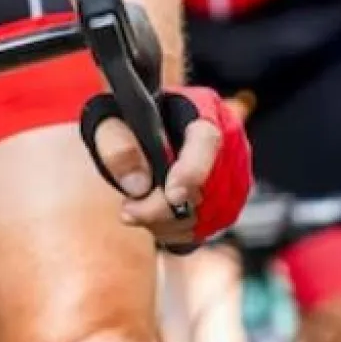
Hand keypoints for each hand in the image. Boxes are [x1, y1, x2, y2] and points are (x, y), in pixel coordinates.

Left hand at [83, 86, 253, 248]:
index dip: (192, 172)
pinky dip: (174, 231)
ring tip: (136, 209)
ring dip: (164, 223)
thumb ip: (117, 144)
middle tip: (128, 210)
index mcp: (202, 110)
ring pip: (205, 215)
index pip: (206, 142)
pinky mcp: (224, 204)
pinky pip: (204, 229)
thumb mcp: (110, 119)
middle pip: (206, 188)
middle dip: (162, 208)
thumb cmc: (130, 120)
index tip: (171, 196)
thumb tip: (138, 186)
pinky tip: (153, 218)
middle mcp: (225, 143)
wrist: (143, 129)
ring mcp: (230, 176)